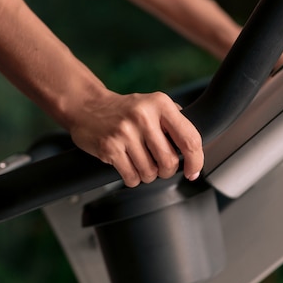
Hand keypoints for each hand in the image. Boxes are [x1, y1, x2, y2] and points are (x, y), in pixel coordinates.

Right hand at [68, 90, 203, 186]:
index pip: (190, 139)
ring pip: (150, 173)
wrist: (87, 107)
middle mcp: (144, 116)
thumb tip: (195, 151)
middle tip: (158, 165)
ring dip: (147, 175)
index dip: (196, 161)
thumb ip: (175, 122)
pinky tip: (128, 166)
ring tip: (139, 162)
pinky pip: (132, 177)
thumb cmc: (124, 111)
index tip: (193, 171)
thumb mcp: (153, 105)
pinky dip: (133, 179)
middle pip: (169, 161)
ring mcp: (125, 132)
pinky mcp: (110, 147)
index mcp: (161, 104)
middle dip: (166, 171)